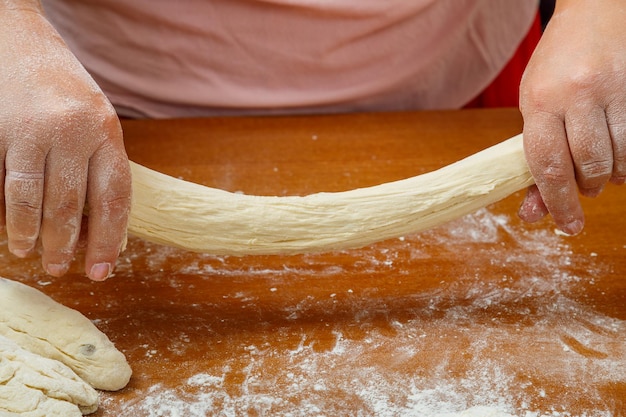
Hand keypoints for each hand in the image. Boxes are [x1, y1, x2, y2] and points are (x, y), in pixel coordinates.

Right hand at [0, 4, 130, 279]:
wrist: (20, 39)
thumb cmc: (65, 92)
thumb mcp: (96, 124)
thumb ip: (99, 168)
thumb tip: (97, 229)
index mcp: (107, 132)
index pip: (114, 198)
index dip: (107, 240)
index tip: (100, 272)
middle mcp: (73, 131)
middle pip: (71, 204)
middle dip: (65, 244)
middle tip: (59, 268)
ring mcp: (33, 129)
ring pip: (31, 197)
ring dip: (28, 233)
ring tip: (26, 253)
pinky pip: (1, 179)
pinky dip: (3, 208)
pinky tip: (6, 226)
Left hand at [518, 0, 625, 233]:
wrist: (596, 11)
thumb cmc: (557, 66)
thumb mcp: (534, 108)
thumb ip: (535, 160)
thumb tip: (536, 213)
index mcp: (540, 101)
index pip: (548, 166)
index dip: (559, 203)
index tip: (567, 226)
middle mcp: (577, 94)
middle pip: (589, 166)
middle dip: (588, 186)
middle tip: (586, 183)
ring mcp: (615, 89)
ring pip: (621, 158)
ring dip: (612, 173)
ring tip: (602, 161)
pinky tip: (619, 145)